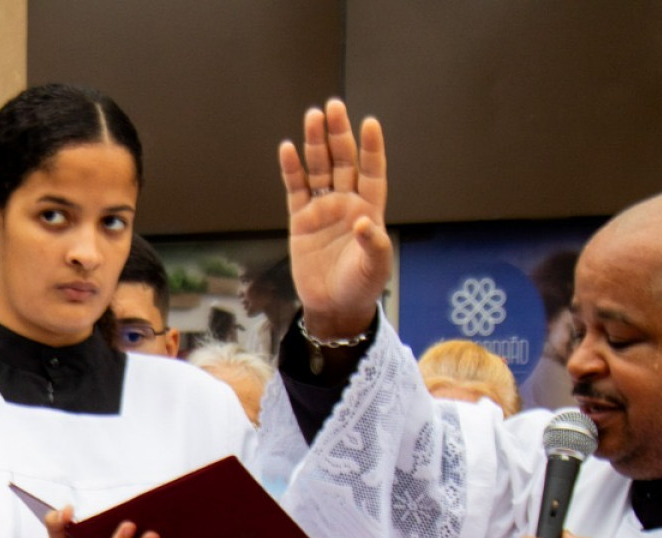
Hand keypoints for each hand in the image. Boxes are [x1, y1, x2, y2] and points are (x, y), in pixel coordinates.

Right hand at [278, 99, 392, 338]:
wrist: (333, 306)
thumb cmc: (360, 286)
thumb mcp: (374, 268)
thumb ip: (373, 243)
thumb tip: (363, 222)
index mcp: (370, 208)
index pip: (372, 171)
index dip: (371, 148)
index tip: (369, 124)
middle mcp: (347, 202)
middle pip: (343, 160)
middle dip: (338, 134)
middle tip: (333, 107)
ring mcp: (323, 208)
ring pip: (319, 168)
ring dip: (315, 143)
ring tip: (312, 117)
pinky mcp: (301, 219)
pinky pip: (295, 189)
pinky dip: (291, 170)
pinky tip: (287, 150)